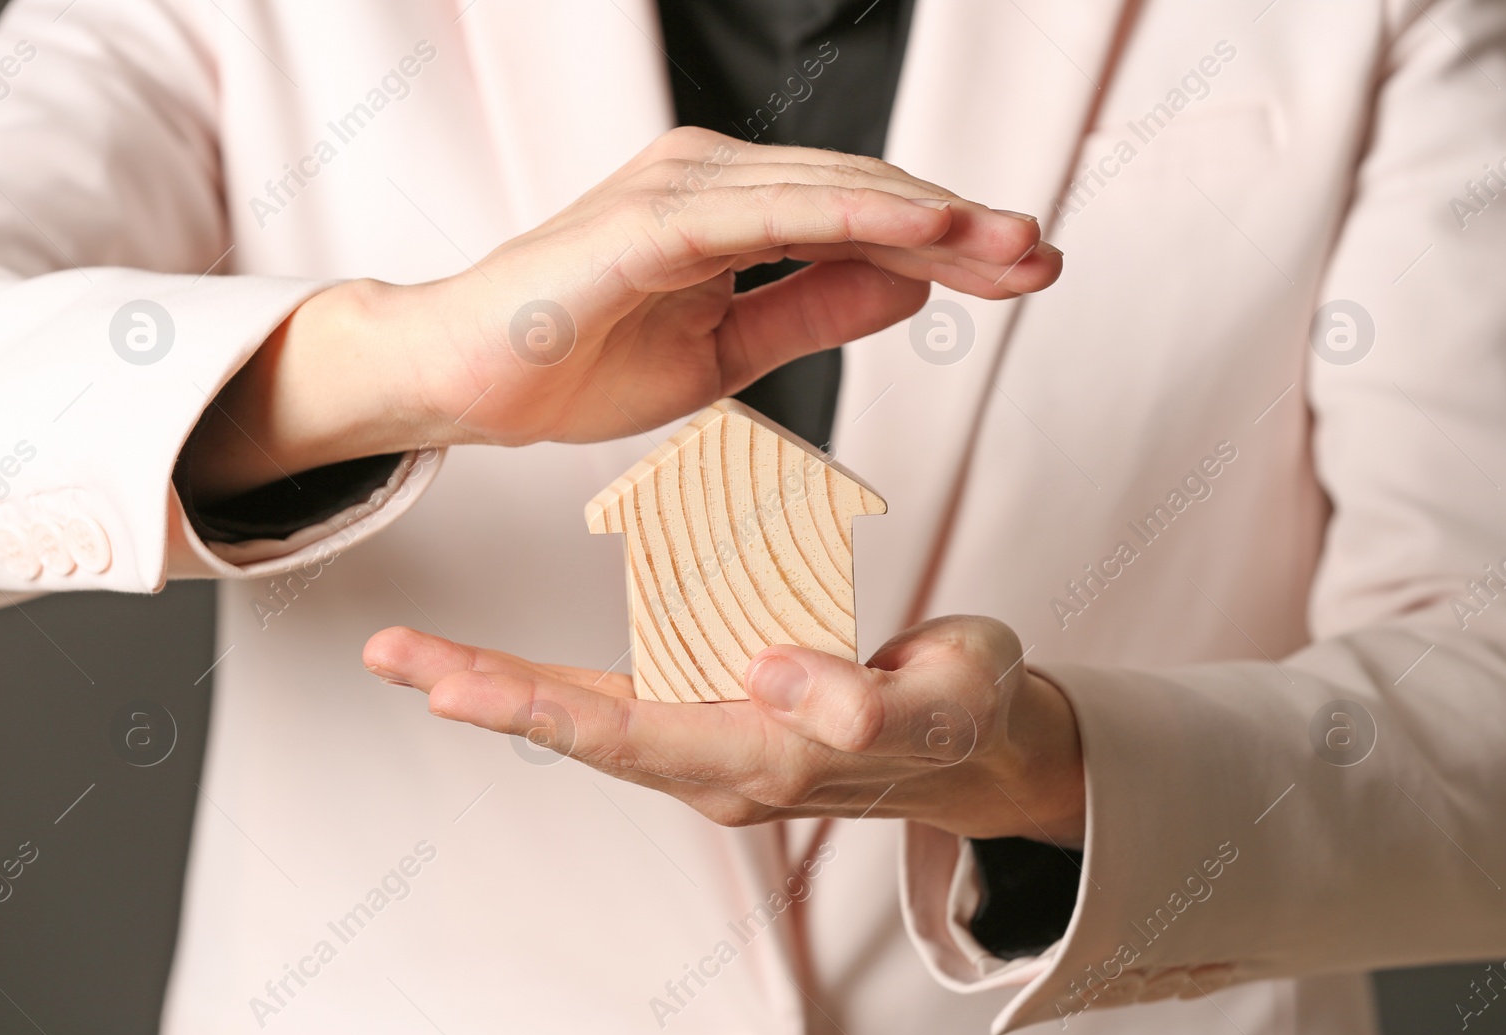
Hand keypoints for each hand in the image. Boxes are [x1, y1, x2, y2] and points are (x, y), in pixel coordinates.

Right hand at [188, 128, 1061, 499]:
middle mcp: (709, 183)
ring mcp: (677, 192)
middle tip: (1045, 257)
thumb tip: (909, 288)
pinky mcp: (648, 221)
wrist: (461, 380)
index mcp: (727, 212)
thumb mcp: (724, 353)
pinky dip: (850, 218)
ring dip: (927, 218)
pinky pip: (768, 215)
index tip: (1024, 271)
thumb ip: (811, 312)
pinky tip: (921, 236)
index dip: (947, 245)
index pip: (859, 222)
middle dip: (962, 230)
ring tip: (1012, 245)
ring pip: (831, 193)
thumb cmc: (570, 362)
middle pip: (862, 198)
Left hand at [361, 615, 1085, 844]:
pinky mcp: (715, 722)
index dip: (541, 710)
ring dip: (497, 690)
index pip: (635, 736)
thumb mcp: (950, 696)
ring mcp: (713, 750)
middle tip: (392, 655)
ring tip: (409, 655)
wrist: (977, 747)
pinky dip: (544, 688)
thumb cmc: (965, 712)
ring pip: (589, 721)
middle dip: (485, 694)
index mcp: (771, 762)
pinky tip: (487, 670)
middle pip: (585, 732)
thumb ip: (870, 701)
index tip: (458, 686)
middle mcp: (723, 768)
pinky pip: (617, 705)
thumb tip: (766, 674)